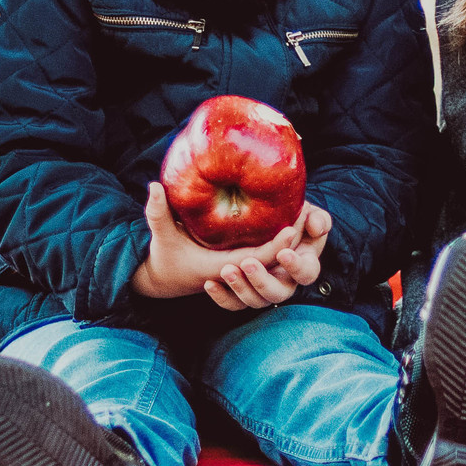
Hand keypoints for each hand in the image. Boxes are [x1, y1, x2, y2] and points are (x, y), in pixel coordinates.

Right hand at [130, 183, 315, 305]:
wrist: (164, 279)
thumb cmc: (164, 257)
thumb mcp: (161, 235)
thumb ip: (157, 212)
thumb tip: (153, 185)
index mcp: (220, 267)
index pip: (257, 259)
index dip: (277, 246)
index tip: (294, 227)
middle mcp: (236, 271)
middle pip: (274, 261)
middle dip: (293, 242)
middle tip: (311, 214)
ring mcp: (241, 270)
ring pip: (275, 262)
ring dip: (292, 245)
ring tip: (309, 217)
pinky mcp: (244, 265)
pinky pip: (269, 259)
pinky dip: (283, 245)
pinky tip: (296, 224)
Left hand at [206, 203, 331, 310]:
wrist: (269, 224)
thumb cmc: (292, 217)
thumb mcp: (307, 214)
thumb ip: (317, 218)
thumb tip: (317, 226)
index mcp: (304, 264)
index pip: (307, 273)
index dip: (297, 267)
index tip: (283, 253)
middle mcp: (285, 282)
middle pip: (278, 294)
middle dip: (262, 280)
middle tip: (247, 262)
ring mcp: (264, 290)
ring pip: (256, 301)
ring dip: (241, 288)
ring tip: (226, 270)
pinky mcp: (244, 292)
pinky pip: (234, 304)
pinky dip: (222, 297)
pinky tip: (211, 284)